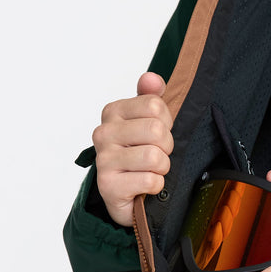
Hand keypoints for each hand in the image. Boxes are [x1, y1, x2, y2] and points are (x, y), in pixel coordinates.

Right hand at [92, 72, 173, 225]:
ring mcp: (103, 160)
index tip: (158, 133)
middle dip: (167, 146)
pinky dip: (156, 186)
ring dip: (162, 168)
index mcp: (113, 112)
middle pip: (156, 130)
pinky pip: (150, 181)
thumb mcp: (148, 121)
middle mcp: (103, 133)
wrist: (126, 193)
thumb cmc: (139, 152)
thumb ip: (151, 96)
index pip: (155, 105)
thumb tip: (151, 78)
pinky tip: (145, 186)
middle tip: (157, 154)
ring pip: (154, 157)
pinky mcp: (108, 186)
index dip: (166, 122)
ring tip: (151, 170)